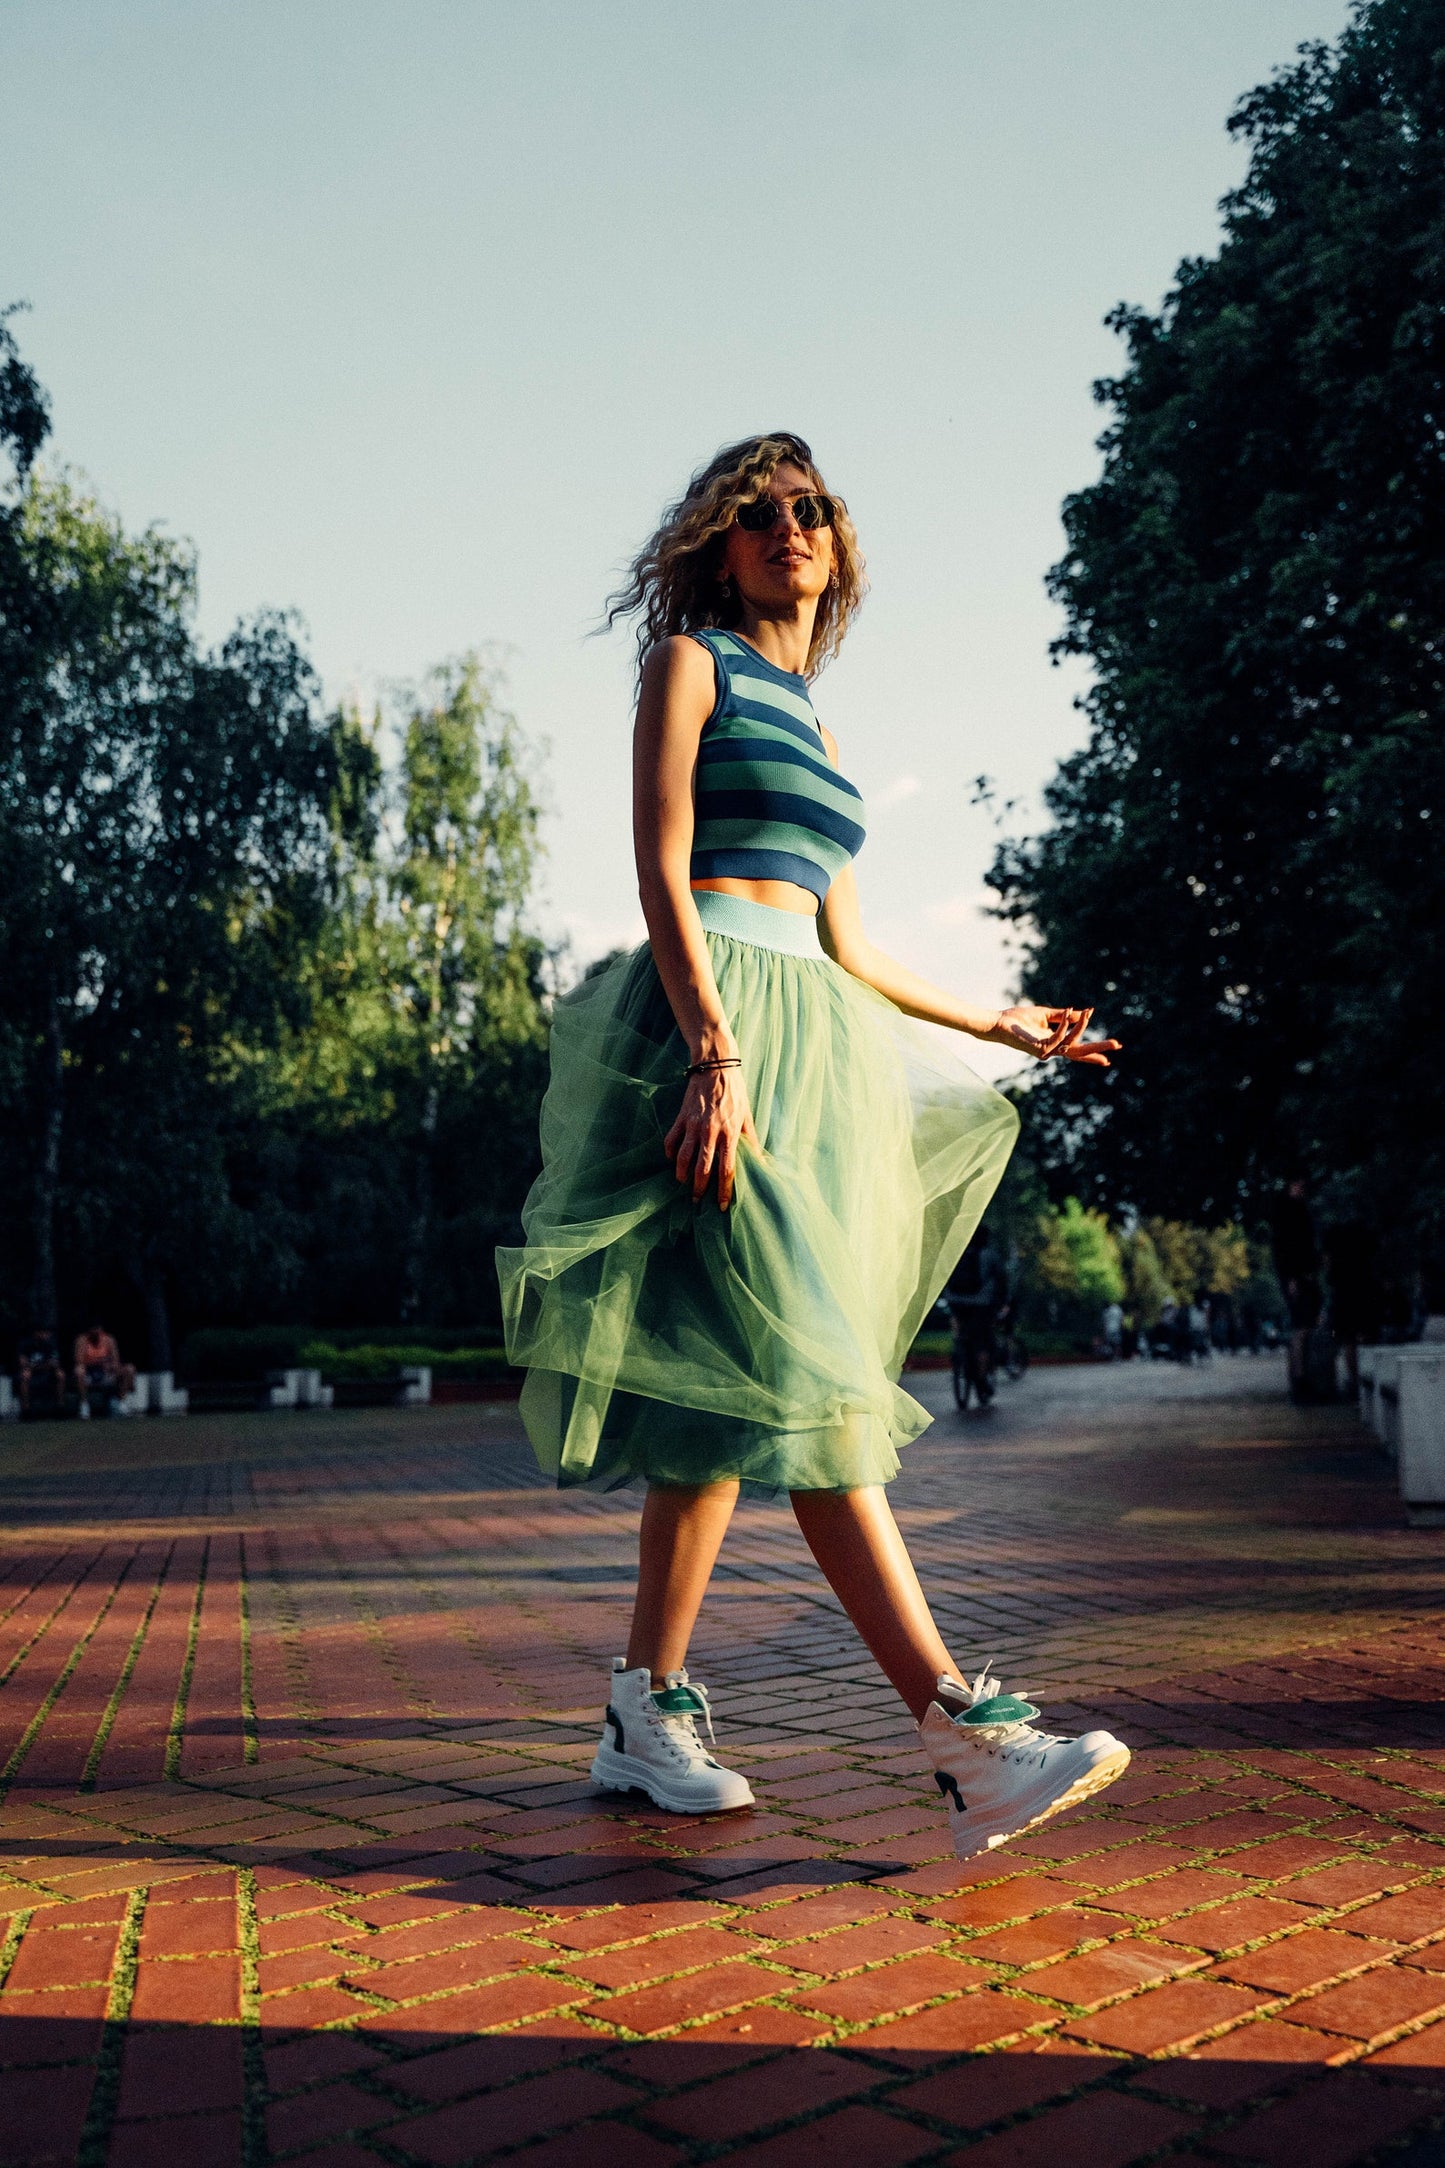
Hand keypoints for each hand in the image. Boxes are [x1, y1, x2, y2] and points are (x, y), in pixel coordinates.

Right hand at [664, 1063, 759, 1209]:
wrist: (716, 1066)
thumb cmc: (735, 1091)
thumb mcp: (747, 1114)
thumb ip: (751, 1139)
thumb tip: (760, 1160)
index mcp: (730, 1133)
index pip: (726, 1169)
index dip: (723, 1190)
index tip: (720, 1205)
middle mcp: (711, 1132)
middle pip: (703, 1168)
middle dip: (699, 1188)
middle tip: (696, 1200)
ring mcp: (694, 1125)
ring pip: (683, 1157)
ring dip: (682, 1174)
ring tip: (683, 1182)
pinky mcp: (681, 1117)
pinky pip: (672, 1140)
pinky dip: (670, 1152)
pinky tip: (673, 1159)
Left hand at [986, 1004, 1120, 1066]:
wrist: (998, 1023)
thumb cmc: (1018, 1019)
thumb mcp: (1045, 1015)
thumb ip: (1062, 1016)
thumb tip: (1080, 1012)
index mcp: (1054, 1043)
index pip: (1077, 1051)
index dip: (1092, 1054)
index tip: (1108, 1059)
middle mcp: (1052, 1050)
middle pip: (1080, 1053)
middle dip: (1098, 1049)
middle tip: (1117, 1045)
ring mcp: (1046, 1051)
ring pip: (1072, 1042)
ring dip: (1082, 1026)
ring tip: (1088, 1012)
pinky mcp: (1039, 1048)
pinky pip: (1059, 1036)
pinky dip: (1065, 1023)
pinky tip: (1069, 1010)